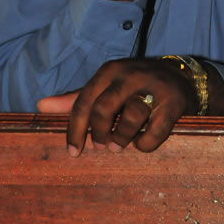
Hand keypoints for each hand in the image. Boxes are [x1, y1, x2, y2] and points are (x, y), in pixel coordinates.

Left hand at [37, 58, 197, 154]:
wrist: (182, 77)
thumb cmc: (136, 86)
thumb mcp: (106, 86)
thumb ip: (76, 98)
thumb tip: (41, 106)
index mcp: (110, 71)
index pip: (83, 102)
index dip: (75, 130)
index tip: (72, 152)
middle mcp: (130, 74)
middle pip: (103, 109)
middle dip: (99, 133)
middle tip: (101, 148)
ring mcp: (154, 87)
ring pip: (130, 117)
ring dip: (122, 138)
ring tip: (120, 146)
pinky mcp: (174, 102)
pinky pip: (154, 130)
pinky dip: (146, 144)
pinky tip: (143, 144)